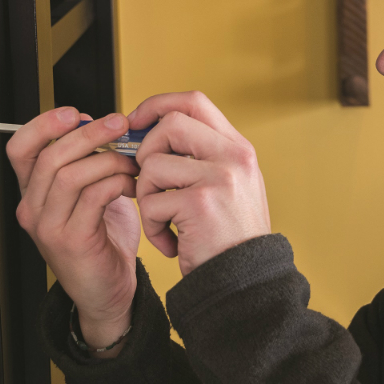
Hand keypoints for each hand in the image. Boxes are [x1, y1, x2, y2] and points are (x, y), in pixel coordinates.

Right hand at [6, 108, 140, 351]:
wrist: (109, 292)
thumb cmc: (103, 242)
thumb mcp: (92, 193)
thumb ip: (90, 162)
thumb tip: (101, 124)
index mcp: (35, 192)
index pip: (20, 148)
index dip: (44, 124)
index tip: (75, 113)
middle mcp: (33, 208)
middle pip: (50, 156)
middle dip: (89, 133)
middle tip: (119, 124)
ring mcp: (48, 226)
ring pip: (70, 174)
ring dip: (108, 160)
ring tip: (131, 164)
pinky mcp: (71, 240)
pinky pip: (92, 197)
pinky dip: (115, 183)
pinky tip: (130, 186)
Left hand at [129, 92, 270, 275]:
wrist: (247, 282)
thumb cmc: (229, 238)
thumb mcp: (228, 187)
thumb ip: (200, 157)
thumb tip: (148, 133)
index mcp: (238, 148)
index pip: (194, 102)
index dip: (158, 105)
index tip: (137, 123)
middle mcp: (234, 157)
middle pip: (170, 123)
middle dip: (145, 149)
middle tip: (147, 178)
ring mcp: (219, 178)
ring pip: (153, 165)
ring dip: (146, 194)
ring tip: (163, 218)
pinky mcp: (200, 204)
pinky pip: (151, 202)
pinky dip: (151, 226)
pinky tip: (170, 241)